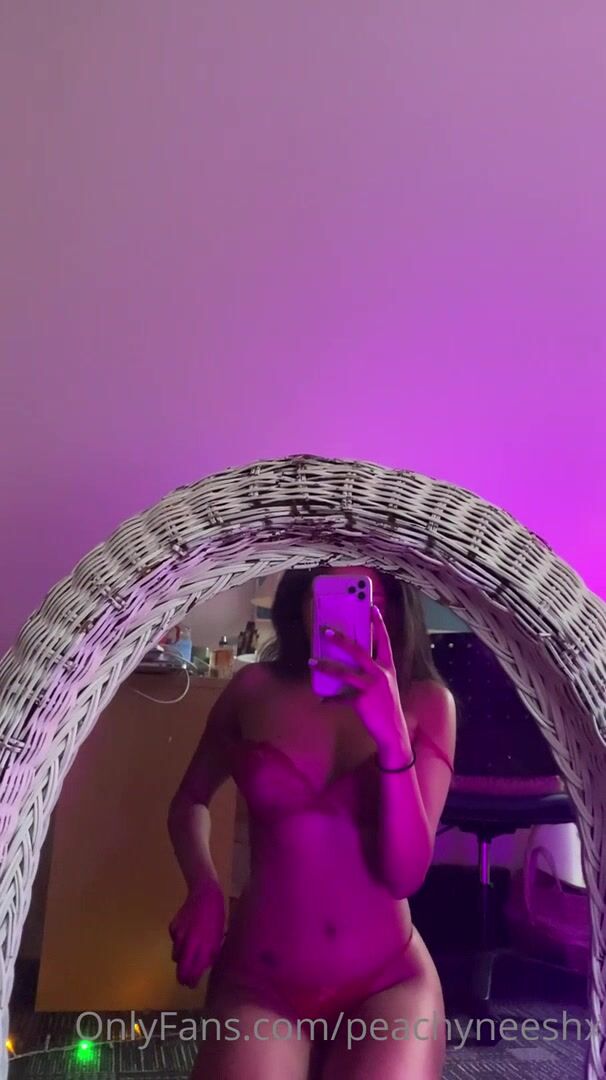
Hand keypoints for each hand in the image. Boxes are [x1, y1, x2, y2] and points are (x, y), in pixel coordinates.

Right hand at [168, 876, 224, 988]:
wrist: (204, 893)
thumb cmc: (216, 915)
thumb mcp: (218, 937)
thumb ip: (210, 954)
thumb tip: (203, 967)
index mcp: (203, 946)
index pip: (193, 971)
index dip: (191, 981)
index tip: (191, 985)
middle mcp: (189, 943)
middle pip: (180, 968)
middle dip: (182, 977)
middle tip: (185, 980)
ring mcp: (179, 935)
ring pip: (175, 955)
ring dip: (181, 958)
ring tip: (188, 953)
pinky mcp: (173, 927)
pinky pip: (174, 940)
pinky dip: (179, 941)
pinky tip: (187, 933)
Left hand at [309, 605, 412, 762]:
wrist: (394, 731)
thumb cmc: (386, 705)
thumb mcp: (385, 684)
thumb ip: (372, 670)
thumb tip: (348, 659)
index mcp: (388, 666)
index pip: (384, 640)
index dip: (378, 623)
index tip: (372, 607)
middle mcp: (381, 673)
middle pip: (358, 651)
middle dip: (341, 639)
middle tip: (325, 630)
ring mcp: (371, 687)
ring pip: (344, 672)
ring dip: (325, 666)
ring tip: (311, 661)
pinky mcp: (362, 701)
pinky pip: (341, 698)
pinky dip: (330, 700)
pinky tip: (322, 700)